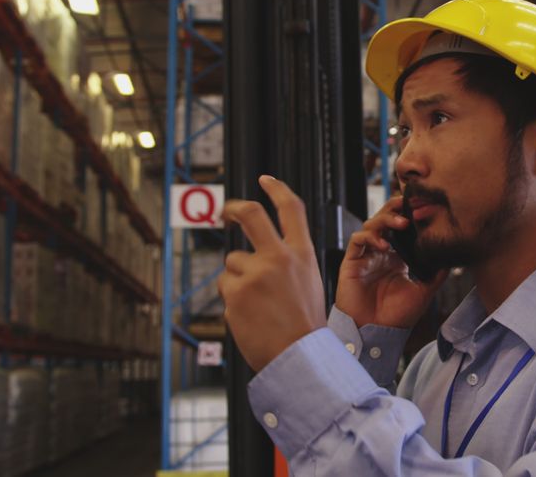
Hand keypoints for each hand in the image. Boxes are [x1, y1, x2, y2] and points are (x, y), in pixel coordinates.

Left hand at [217, 175, 326, 371]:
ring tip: (257, 305)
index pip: (291, 208)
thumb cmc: (304, 325)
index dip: (276, 189)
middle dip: (234, 209)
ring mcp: (255, 273)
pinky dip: (233, 300)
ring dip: (238, 280)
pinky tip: (250, 315)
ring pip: (233, 263)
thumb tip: (262, 251)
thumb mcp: (308, 282)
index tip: (265, 180)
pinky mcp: (236, 292)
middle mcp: (279, 257)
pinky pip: (226, 287)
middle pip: (251, 216)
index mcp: (302, 253)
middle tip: (226, 212)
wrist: (298, 355)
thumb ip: (289, 261)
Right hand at [336, 196, 447, 328]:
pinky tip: (384, 244)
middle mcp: (381, 253)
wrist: (376, 333)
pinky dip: (370, 236)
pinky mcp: (351, 262)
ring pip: (371, 225)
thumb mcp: (423, 292)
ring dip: (385, 219)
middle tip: (409, 204)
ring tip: (401, 223)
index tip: (424, 207)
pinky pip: (358, 240)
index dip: (410, 216)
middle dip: (396, 209)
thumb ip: (436, 274)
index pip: (402, 229)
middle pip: (385, 220)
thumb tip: (451, 258)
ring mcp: (366, 256)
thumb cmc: (397, 316)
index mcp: (397, 257)